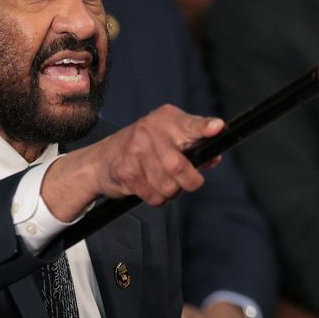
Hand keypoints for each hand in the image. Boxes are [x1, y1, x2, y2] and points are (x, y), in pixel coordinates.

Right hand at [43, 106, 222, 220]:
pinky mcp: (126, 171)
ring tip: (164, 183)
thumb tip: (214, 157)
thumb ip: (195, 146)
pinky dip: (157, 198)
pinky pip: (153, 195)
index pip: (190, 124)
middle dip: (190, 182)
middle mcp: (150, 130)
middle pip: (180, 166)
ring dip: (171, 192)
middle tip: (188, 182)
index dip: (204, 127)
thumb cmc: (143, 148)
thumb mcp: (169, 139)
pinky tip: (149, 187)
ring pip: (168, 185)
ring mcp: (135, 150)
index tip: (217, 128)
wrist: (101, 159)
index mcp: (167, 119)